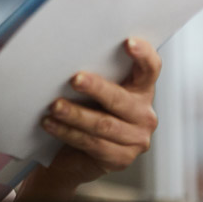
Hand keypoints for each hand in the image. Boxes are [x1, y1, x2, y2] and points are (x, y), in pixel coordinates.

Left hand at [20, 38, 161, 199]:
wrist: (77, 156)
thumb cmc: (87, 111)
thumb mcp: (95, 92)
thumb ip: (96, 75)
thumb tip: (72, 54)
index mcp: (142, 90)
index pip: (150, 69)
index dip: (143, 55)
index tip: (128, 42)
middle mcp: (144, 115)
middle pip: (120, 99)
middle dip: (96, 88)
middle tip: (74, 79)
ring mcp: (136, 139)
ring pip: (103, 124)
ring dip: (75, 115)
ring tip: (55, 106)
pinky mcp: (121, 159)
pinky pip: (93, 144)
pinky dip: (68, 133)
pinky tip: (51, 124)